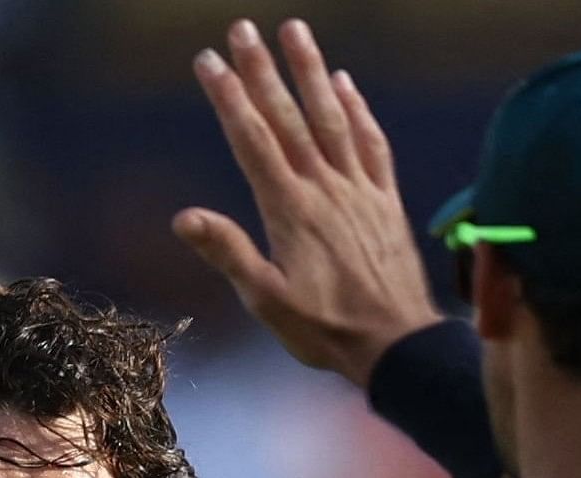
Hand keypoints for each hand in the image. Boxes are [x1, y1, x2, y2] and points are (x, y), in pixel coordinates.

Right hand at [173, 18, 441, 386]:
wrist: (397, 344)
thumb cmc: (325, 330)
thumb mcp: (266, 302)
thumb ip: (229, 253)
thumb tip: (183, 217)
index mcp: (290, 210)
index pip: (252, 141)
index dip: (229, 98)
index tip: (209, 61)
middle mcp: (325, 189)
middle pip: (288, 118)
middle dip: (262, 70)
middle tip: (242, 29)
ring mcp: (359, 190)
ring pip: (332, 117)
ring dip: (311, 71)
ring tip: (294, 30)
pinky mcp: (385, 200)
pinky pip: (371, 144)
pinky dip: (358, 109)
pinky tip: (345, 83)